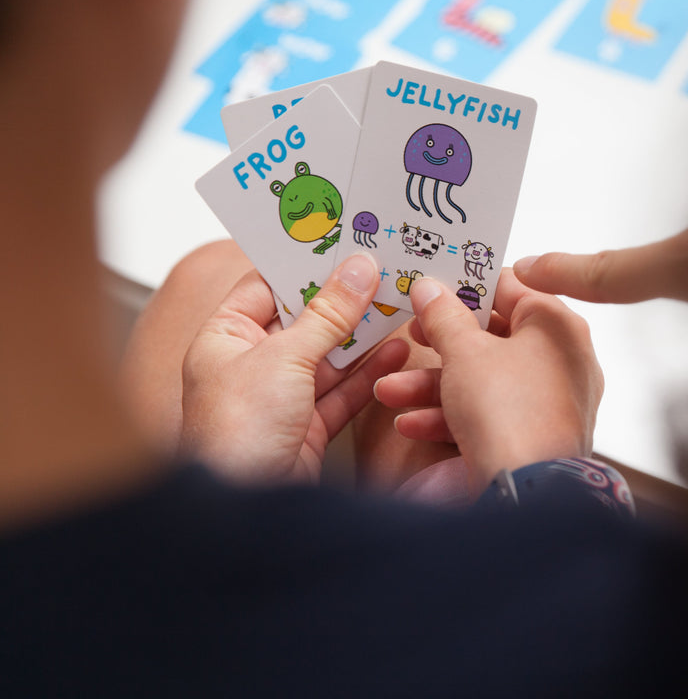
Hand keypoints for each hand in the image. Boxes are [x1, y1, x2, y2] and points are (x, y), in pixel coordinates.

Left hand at [181, 253, 408, 482]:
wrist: (243, 508)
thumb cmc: (235, 434)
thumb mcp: (285, 358)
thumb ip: (327, 314)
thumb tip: (356, 272)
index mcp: (224, 339)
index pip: (266, 286)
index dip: (304, 265)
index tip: (343, 243)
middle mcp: (249, 365)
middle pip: (304, 320)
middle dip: (343, 301)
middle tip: (382, 273)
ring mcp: (279, 397)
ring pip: (329, 356)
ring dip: (363, 336)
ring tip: (399, 307)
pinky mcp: (306, 427)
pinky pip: (342, 391)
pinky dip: (370, 374)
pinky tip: (396, 353)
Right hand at [372, 270, 601, 494]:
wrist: (528, 493)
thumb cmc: (507, 411)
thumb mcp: (464, 353)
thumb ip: (443, 317)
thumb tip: (430, 289)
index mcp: (557, 325)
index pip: (512, 287)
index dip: (467, 284)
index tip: (434, 284)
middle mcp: (563, 360)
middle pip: (494, 336)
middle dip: (440, 341)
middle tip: (410, 333)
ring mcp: (553, 402)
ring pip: (485, 380)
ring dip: (432, 385)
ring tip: (388, 390)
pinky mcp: (537, 436)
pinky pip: (493, 415)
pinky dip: (452, 417)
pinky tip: (410, 423)